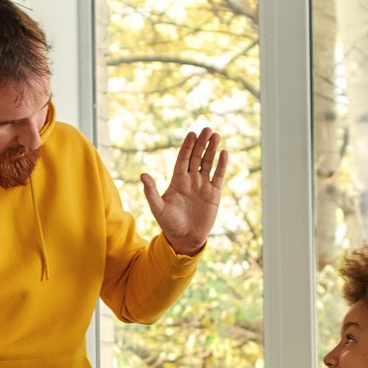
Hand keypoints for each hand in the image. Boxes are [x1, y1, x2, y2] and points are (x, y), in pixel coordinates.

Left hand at [141, 127, 225, 255]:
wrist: (185, 238)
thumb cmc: (169, 224)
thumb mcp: (158, 208)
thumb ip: (151, 191)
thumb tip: (143, 175)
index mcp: (178, 180)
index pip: (183, 159)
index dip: (187, 146)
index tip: (192, 134)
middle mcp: (191, 180)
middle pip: (197, 157)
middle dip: (202, 143)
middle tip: (207, 129)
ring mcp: (203, 186)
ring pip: (208, 163)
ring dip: (212, 150)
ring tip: (216, 136)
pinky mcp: (213, 194)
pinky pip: (218, 176)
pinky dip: (221, 165)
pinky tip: (224, 153)